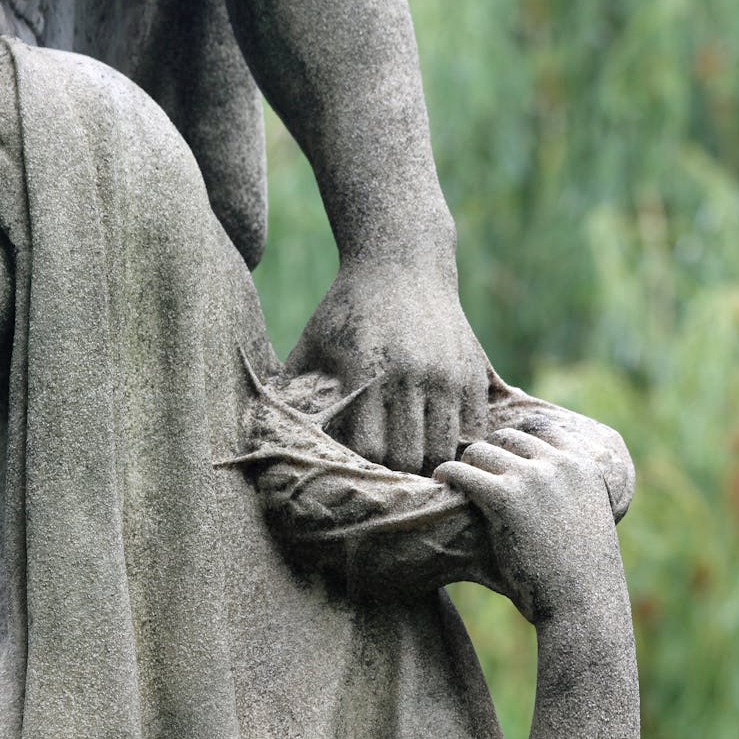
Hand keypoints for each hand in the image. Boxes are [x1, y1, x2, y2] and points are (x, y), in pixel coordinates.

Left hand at [286, 263, 489, 475]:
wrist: (401, 262)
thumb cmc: (347, 308)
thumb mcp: (313, 342)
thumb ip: (292, 388)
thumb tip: (264, 430)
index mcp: (366, 371)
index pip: (369, 448)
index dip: (361, 465)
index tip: (353, 467)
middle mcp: (410, 375)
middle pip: (408, 456)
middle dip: (394, 472)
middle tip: (382, 475)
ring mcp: (446, 374)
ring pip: (443, 448)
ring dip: (427, 461)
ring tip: (410, 462)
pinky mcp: (473, 372)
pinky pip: (472, 430)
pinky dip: (456, 443)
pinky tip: (436, 438)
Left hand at [433, 427, 627, 623]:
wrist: (583, 605)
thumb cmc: (581, 572)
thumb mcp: (586, 517)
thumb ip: (567, 489)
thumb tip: (537, 477)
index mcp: (583, 464)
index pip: (540, 427)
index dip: (514, 440)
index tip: (498, 455)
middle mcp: (559, 464)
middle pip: (506, 438)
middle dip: (487, 454)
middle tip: (472, 474)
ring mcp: (531, 478)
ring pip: (480, 451)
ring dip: (465, 466)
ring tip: (455, 482)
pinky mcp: (504, 497)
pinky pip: (461, 471)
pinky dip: (446, 475)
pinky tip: (440, 485)